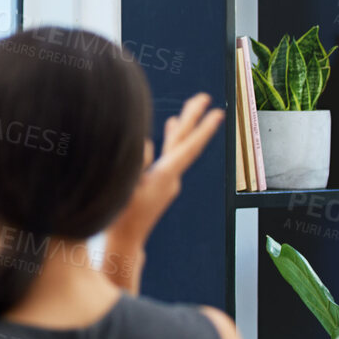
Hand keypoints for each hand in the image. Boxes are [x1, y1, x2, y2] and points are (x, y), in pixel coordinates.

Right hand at [107, 92, 225, 246]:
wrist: (124, 242)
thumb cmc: (120, 217)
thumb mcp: (125, 189)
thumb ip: (137, 165)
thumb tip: (148, 143)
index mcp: (164, 177)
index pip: (187, 148)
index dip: (203, 129)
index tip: (218, 112)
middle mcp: (170, 177)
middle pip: (184, 143)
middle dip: (192, 118)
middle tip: (204, 97)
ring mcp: (166, 181)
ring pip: (175, 149)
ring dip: (180, 128)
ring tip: (186, 110)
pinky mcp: (159, 184)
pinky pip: (168, 157)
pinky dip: (169, 141)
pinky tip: (166, 128)